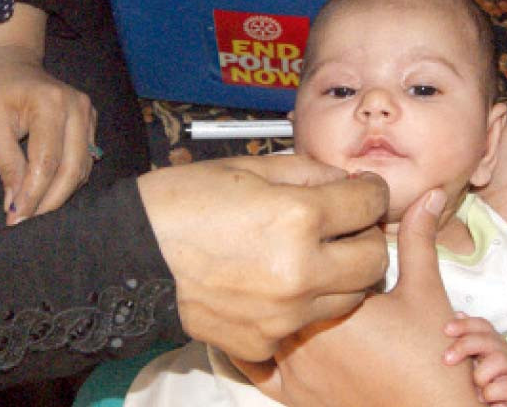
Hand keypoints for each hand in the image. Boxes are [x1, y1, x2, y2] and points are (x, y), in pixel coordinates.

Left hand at [0, 43, 97, 224]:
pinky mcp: (93, 122)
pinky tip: (50, 190)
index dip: (33, 193)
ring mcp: (90, 114)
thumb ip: (7, 164)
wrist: (16, 64)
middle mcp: (78, 108)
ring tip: (37, 209)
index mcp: (51, 103)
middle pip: (73, 167)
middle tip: (29, 220)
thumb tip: (16, 204)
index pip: (47, 160)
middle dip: (51, 199)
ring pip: (83, 167)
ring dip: (61, 193)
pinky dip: (69, 180)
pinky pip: (86, 160)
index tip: (16, 218)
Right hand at [137, 154, 388, 361]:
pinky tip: (280, 283)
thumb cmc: (182, 203)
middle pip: (375, 260)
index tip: (363, 189)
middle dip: (367, 236)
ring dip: (344, 273)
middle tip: (347, 225)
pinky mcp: (265, 339)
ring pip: (351, 297)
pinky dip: (304, 303)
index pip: (371, 203)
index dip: (372, 190)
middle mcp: (299, 271)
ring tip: (315, 254)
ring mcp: (283, 313)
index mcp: (297, 217)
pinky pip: (308, 322)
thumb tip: (346, 180)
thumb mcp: (248, 167)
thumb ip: (308, 171)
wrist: (131, 255)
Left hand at [233, 190, 483, 406]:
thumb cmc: (431, 356)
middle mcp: (304, 337)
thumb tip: (429, 197)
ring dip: (266, 294)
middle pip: (284, 283)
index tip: (328, 226)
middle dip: (291, 263)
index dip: (323, 238)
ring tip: (269, 271)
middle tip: (300, 245)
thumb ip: (418, 240)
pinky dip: (245, 341)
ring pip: (263, 318)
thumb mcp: (424, 291)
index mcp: (333, 304)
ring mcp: (293, 368)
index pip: (316, 256)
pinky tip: (246, 317)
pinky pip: (253, 364)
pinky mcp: (290, 395)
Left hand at [444, 314, 506, 406]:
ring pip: (498, 360)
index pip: (482, 325)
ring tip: (474, 387)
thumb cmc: (483, 376)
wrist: (503, 401)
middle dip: (464, 346)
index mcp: (492, 340)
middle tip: (447, 359)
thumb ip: (466, 337)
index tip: (446, 330)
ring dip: (480, 375)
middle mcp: (505, 350)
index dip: (464, 324)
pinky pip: (504, 387)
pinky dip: (490, 393)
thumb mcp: (473, 356)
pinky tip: (483, 398)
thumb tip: (458, 313)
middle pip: (487, 339)